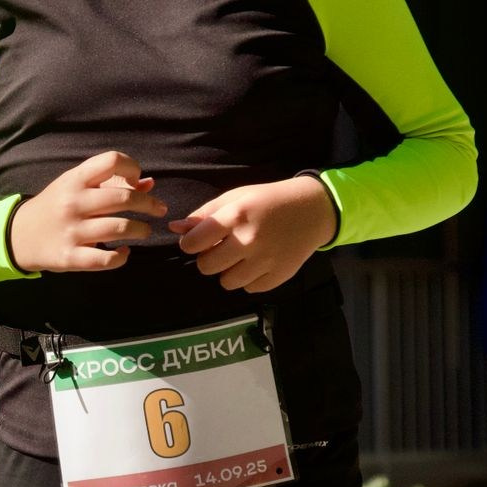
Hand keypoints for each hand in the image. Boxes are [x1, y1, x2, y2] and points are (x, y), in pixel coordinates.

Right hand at [8, 151, 165, 272]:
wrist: (18, 234)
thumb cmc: (55, 206)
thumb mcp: (75, 187)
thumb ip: (110, 183)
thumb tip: (149, 183)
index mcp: (75, 180)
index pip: (111, 161)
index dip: (132, 167)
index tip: (136, 180)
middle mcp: (73, 202)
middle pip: (123, 197)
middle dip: (149, 204)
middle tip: (158, 209)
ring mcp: (71, 231)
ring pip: (119, 228)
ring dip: (141, 230)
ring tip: (144, 231)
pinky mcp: (70, 257)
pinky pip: (105, 259)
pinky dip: (121, 257)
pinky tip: (124, 253)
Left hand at [167, 176, 334, 292]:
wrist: (312, 210)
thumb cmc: (267, 201)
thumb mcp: (235, 198)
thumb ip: (204, 215)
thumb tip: (175, 229)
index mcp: (235, 216)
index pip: (194, 243)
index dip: (190, 243)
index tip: (198, 241)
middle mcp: (249, 241)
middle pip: (206, 267)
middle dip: (208, 259)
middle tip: (221, 248)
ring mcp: (265, 261)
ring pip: (226, 282)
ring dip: (228, 271)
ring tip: (241, 256)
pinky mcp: (278, 277)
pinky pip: (249, 288)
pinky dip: (249, 279)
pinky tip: (258, 263)